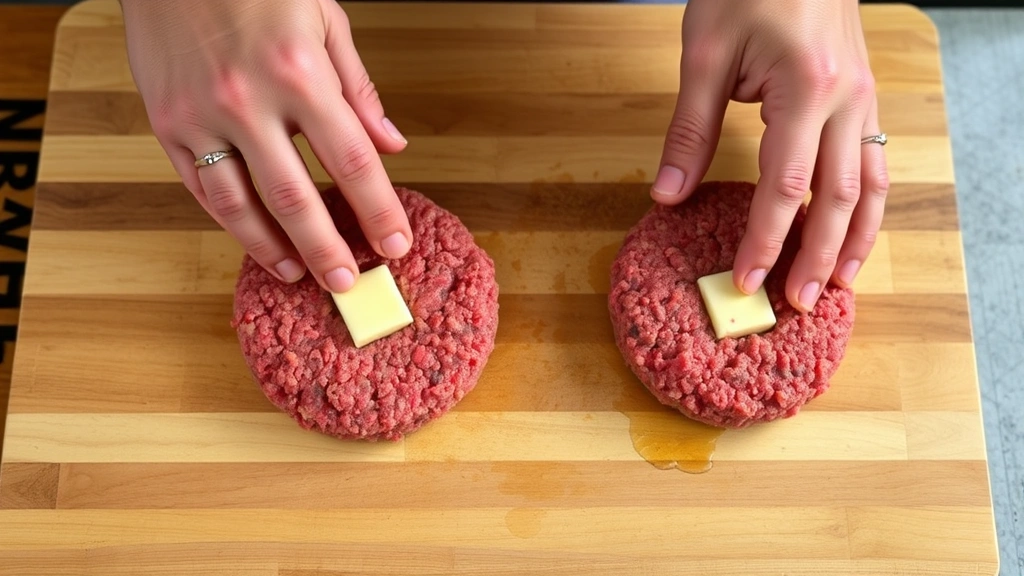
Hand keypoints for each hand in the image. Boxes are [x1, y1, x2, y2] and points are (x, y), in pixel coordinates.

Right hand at [121, 0, 411, 292]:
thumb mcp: (324, 18)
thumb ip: (358, 88)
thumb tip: (391, 144)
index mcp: (299, 72)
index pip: (352, 161)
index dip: (378, 210)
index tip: (396, 244)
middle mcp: (248, 99)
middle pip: (296, 197)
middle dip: (328, 248)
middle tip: (349, 283)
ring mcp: (201, 115)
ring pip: (240, 204)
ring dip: (273, 248)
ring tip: (300, 274)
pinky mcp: (166, 122)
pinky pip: (200, 187)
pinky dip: (230, 221)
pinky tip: (255, 241)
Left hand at [652, 0, 888, 311]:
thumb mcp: (705, 53)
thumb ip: (690, 129)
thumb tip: (669, 194)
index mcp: (804, 89)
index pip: (785, 188)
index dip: (764, 241)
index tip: (746, 281)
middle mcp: (845, 100)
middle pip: (837, 198)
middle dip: (817, 257)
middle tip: (797, 304)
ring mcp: (863, 98)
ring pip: (870, 185)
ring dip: (855, 240)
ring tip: (838, 286)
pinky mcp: (863, 95)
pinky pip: (876, 162)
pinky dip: (868, 206)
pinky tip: (856, 232)